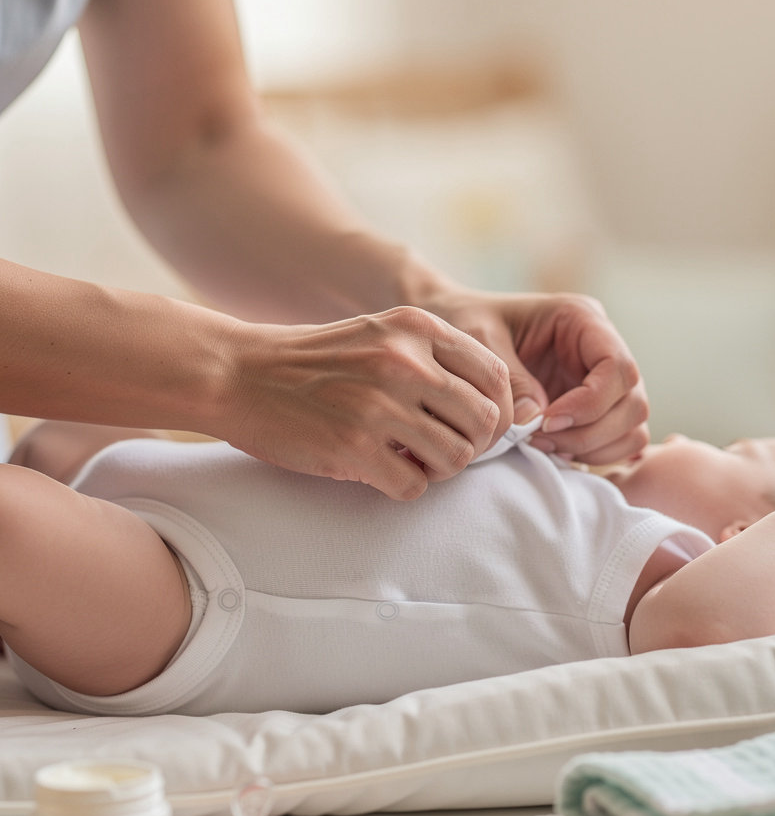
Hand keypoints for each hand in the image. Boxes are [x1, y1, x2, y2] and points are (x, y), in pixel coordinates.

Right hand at [224, 306, 511, 498]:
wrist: (237, 373)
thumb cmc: (314, 361)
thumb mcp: (380, 334)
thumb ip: (433, 358)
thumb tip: (492, 407)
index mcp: (417, 328)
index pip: (496, 376)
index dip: (497, 411)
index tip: (475, 427)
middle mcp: (405, 362)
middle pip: (485, 421)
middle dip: (472, 445)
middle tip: (441, 449)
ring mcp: (380, 405)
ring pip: (457, 458)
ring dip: (439, 469)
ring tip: (410, 460)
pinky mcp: (354, 447)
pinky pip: (415, 486)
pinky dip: (403, 486)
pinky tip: (379, 470)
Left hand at [429, 288, 649, 464]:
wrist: (454, 336)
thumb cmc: (466, 323)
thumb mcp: (480, 340)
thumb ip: (510, 379)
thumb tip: (537, 420)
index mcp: (582, 320)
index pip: (619, 367)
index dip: (591, 403)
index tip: (549, 421)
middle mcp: (601, 350)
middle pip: (633, 403)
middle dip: (591, 432)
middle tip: (541, 440)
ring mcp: (602, 382)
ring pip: (632, 428)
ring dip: (593, 448)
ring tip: (542, 447)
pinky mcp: (594, 409)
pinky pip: (617, 442)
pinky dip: (592, 455)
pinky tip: (552, 451)